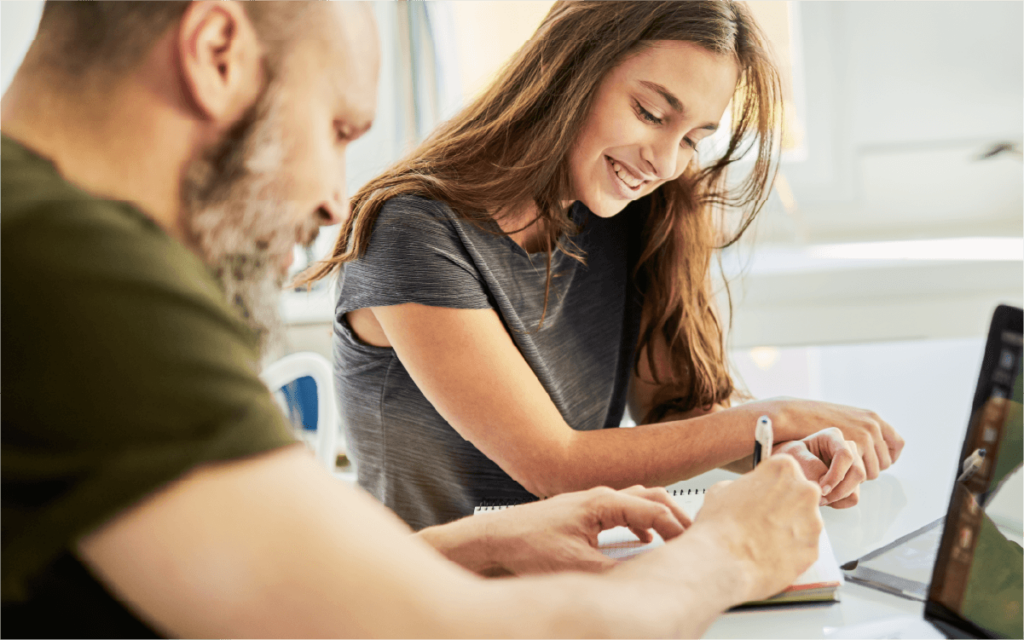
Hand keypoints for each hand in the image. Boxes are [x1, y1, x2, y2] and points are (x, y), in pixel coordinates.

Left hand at [481, 485, 690, 574]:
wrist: (494, 538)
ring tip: (676, 537)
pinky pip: (622, 510)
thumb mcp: (578, 567)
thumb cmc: (527, 545)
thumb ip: (616, 574)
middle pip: (651, 496)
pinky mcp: (581, 512)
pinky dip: (640, 521)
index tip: (698, 545)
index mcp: (603, 503)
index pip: (656, 508)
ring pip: (636, 501)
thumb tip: (643, 583)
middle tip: (696, 536)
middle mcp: (598, 496)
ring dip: (659, 516)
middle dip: (677, 515)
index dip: (680, 528)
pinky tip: (642, 538)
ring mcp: (590, 502)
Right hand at [689, 456, 822, 601]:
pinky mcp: (813, 551)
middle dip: (785, 506)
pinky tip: (770, 554)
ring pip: (804, 523)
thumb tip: (745, 494)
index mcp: (784, 469)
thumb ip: (741, 486)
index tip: (764, 493)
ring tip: (763, 540)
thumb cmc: (720, 526)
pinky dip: (790, 552)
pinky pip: (804, 548)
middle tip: (763, 519)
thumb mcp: (721, 490)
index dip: (771, 484)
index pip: (784, 470)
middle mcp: (805, 492)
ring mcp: (813, 523)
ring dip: (788, 530)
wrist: (723, 562)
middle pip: (800, 495)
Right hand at [752, 398, 904, 479]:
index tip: (878, 463)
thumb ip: (858, 429)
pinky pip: (864, 473)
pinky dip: (853, 480)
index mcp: (873, 418)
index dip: (889, 456)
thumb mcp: (843, 419)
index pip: (897, 443)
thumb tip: (872, 444)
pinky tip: (838, 479)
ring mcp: (865, 435)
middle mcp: (873, 425)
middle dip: (872, 470)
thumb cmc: (813, 420)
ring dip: (861, 477)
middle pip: (887, 461)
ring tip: (842, 477)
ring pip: (875, 471)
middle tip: (852, 474)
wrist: (795, 415)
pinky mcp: (854, 447)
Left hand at [775, 428, 866, 507]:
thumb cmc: (789, 456)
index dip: (836, 475)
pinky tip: (823, 498)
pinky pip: (854, 497)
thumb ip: (811, 466)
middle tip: (819, 498)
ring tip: (817, 498)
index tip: (821, 490)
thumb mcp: (794, 456)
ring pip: (857, 486)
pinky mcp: (851, 480)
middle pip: (857, 472)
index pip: (845, 455)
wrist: (788, 467)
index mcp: (833, 437)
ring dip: (837, 497)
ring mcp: (853, 465)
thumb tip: (826, 485)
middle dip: (838, 490)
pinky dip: (839, 502)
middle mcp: (848, 448)